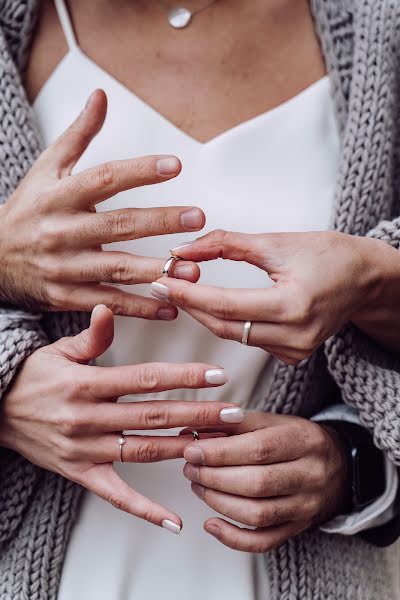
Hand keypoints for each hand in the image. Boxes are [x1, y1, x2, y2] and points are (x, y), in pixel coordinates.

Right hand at [0, 89, 204, 317]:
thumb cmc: (27, 211)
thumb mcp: (46, 169)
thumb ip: (78, 135)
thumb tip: (101, 96)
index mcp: (59, 196)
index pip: (105, 179)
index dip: (141, 171)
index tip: (175, 165)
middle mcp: (62, 231)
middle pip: (118, 225)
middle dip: (160, 222)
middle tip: (197, 218)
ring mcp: (64, 267)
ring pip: (116, 269)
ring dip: (156, 270)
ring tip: (192, 270)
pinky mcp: (66, 297)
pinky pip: (108, 303)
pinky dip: (139, 307)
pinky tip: (169, 306)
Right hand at [0, 304, 243, 531]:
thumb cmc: (32, 378)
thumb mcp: (58, 351)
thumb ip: (91, 336)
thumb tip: (108, 309)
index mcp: (86, 384)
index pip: (145, 380)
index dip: (183, 377)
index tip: (216, 376)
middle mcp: (88, 418)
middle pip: (152, 416)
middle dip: (197, 415)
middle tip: (233, 414)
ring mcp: (85, 449)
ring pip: (142, 451)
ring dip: (183, 449)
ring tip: (219, 447)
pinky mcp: (80, 473)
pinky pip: (116, 495)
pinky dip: (145, 510)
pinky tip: (174, 520)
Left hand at [151, 229, 381, 362]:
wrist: (364, 278)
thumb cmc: (329, 254)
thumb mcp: (276, 242)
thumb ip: (225, 244)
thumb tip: (184, 249)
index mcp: (293, 305)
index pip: (225, 305)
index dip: (188, 294)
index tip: (162, 281)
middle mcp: (295, 335)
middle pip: (224, 325)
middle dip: (190, 305)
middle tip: (165, 285)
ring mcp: (295, 350)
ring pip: (234, 335)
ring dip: (207, 314)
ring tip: (186, 289)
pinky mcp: (293, 355)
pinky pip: (250, 340)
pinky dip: (230, 323)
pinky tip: (216, 306)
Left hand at [181, 412, 348, 551]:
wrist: (339, 464)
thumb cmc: (296, 439)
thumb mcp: (273, 422)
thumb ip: (234, 424)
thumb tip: (192, 430)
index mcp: (305, 441)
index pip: (259, 449)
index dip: (221, 451)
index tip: (192, 449)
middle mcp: (310, 475)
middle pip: (256, 483)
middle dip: (214, 476)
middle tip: (190, 467)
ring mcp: (306, 506)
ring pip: (257, 514)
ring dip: (218, 502)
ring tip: (198, 485)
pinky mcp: (298, 528)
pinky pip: (263, 541)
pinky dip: (233, 537)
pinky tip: (211, 523)